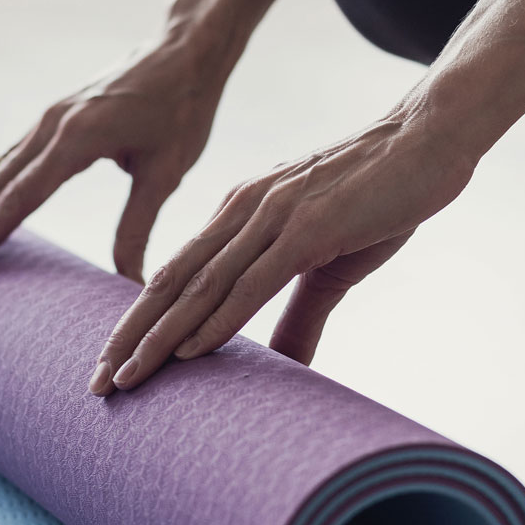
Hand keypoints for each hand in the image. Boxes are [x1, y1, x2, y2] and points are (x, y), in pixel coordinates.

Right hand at [0, 40, 228, 285]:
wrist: (183, 51)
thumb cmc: (184, 109)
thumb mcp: (167, 172)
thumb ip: (138, 226)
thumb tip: (130, 283)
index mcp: (77, 138)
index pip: (18, 197)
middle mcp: (50, 126)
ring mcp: (46, 120)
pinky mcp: (51, 119)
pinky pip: (6, 161)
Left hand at [87, 114, 474, 394]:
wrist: (430, 138)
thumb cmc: (381, 195)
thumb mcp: (330, 262)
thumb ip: (299, 314)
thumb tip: (280, 366)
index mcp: (240, 213)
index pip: (177, 274)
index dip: (139, 321)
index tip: (111, 364)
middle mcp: (243, 210)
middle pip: (172, 282)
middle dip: (129, 336)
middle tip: (95, 385)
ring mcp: (273, 216)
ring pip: (202, 286)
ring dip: (160, 337)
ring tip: (125, 378)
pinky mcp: (309, 226)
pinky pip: (253, 281)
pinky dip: (219, 319)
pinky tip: (192, 352)